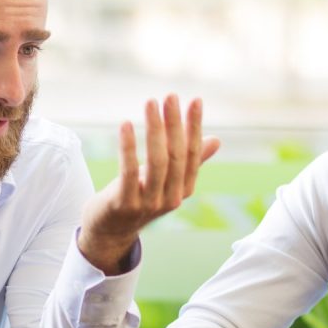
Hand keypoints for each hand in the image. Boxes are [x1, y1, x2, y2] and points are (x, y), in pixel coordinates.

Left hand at [78, 94, 218, 274]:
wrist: (110, 232)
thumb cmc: (138, 197)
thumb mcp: (164, 178)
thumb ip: (190, 161)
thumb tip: (217, 140)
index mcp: (183, 189)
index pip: (193, 154)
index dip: (194, 127)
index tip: (195, 100)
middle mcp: (171, 198)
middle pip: (176, 156)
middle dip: (174, 123)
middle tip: (170, 96)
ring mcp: (148, 203)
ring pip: (156, 162)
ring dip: (154, 130)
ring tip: (150, 103)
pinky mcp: (125, 204)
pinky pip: (129, 172)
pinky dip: (128, 147)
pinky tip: (126, 125)